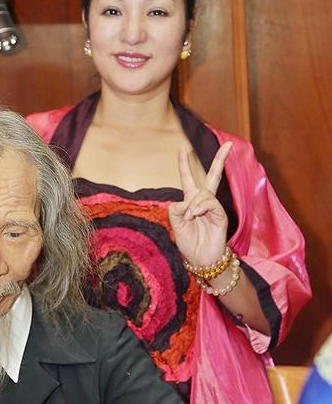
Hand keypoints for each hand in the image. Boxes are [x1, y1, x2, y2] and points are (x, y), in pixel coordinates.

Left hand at [168, 142, 231, 268]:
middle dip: (220, 160)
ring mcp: (213, 208)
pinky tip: (195, 215)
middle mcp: (203, 201)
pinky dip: (200, 207)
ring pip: (204, 193)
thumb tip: (187, 202)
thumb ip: (176, 209)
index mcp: (190, 201)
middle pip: (213, 176)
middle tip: (229, 144)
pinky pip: (210, 203)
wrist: (200, 259)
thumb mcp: (175, 223)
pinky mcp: (220, 215)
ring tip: (189, 217)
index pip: (188, 179)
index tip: (182, 149)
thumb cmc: (188, 242)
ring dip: (193, 204)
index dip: (184, 164)